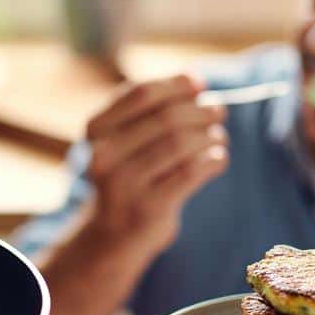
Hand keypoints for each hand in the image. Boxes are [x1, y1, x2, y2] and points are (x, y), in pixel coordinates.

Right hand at [82, 73, 228, 253]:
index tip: (199, 84)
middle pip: (166, 118)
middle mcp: (104, 155)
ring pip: (181, 144)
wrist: (113, 235)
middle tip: (219, 111)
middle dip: (200, 110)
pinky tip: (218, 158)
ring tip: (218, 137)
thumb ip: (152, 109)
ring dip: (209, 135)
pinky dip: (213, 159)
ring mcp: (124, 184)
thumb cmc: (129, 176)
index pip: (140, 94)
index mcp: (96, 131)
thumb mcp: (125, 140)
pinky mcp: (148, 208)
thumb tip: (195, 80)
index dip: (175, 85)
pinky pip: (192, 172)